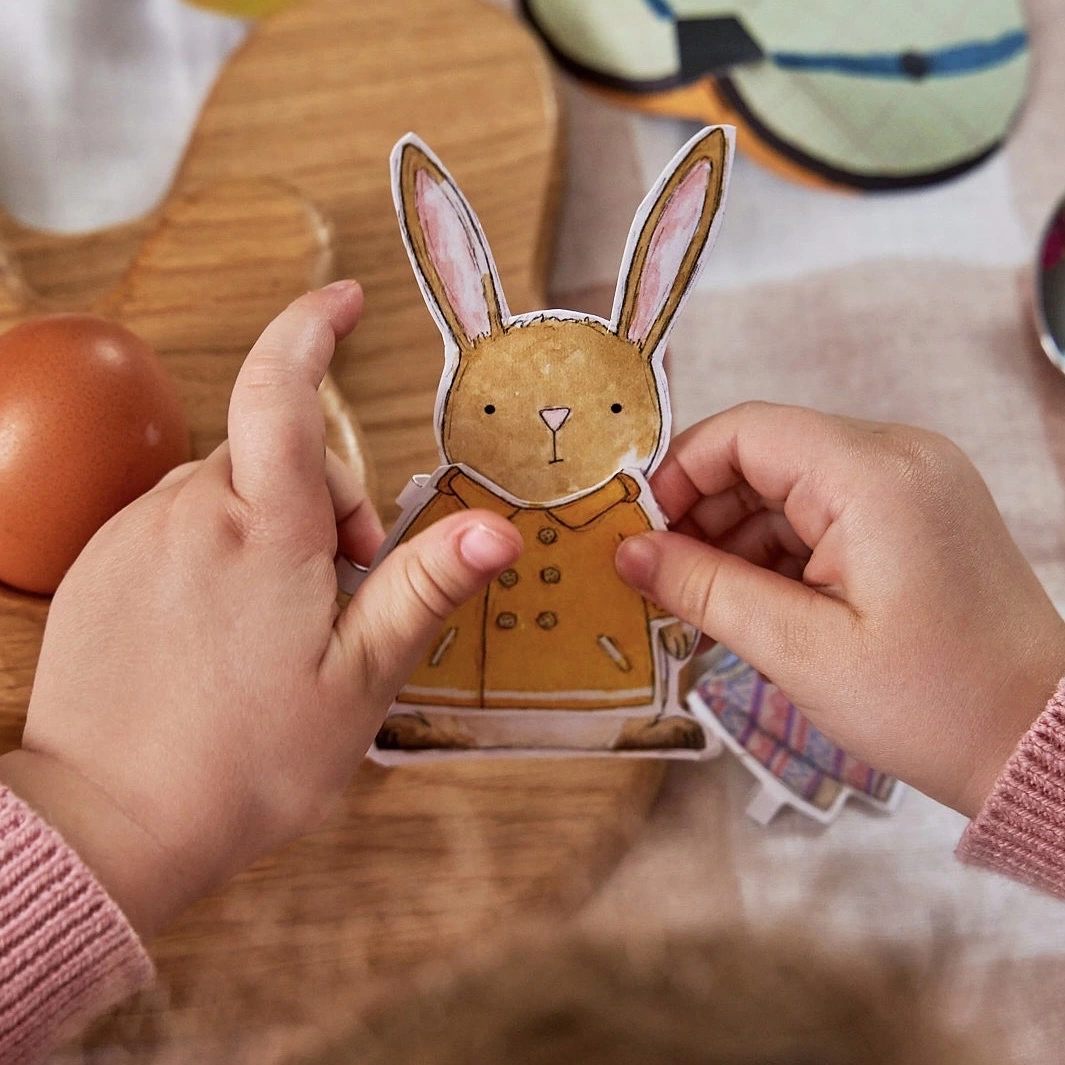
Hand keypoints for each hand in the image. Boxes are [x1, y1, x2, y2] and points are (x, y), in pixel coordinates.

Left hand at [0, 282, 521, 937]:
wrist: (110, 828)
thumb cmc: (247, 763)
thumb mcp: (360, 680)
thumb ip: (424, 588)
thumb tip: (496, 529)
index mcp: (264, 530)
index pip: (282, 387)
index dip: (312, 327)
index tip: (344, 302)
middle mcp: (188, 511)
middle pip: (272, 452)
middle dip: (325, 500)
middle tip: (346, 588)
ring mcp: (135, 535)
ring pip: (226, 489)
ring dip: (270, 528)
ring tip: (281, 624)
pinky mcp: (101, 565)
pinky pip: (177, 522)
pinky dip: (217, 549)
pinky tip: (222, 629)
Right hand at [616, 402, 1064, 816]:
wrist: (1043, 743)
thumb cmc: (933, 704)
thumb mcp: (801, 650)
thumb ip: (704, 588)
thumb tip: (627, 551)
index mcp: (873, 474)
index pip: (744, 431)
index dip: (678, 474)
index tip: (639, 536)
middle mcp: (898, 456)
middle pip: (764, 455)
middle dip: (703, 514)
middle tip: (665, 583)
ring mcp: (913, 483)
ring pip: (790, 486)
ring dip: (738, 538)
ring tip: (708, 605)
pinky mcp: (917, 514)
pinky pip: (825, 510)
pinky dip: (780, 550)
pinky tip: (756, 603)